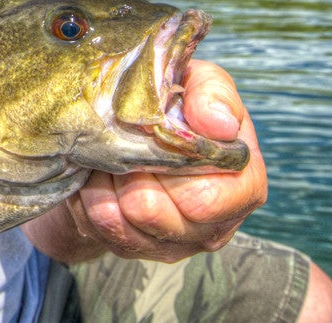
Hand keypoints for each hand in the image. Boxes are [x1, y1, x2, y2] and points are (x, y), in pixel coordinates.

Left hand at [25, 59, 267, 262]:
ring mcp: (172, 244)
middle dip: (129, 169)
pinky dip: (89, 196)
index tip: (154, 133)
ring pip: (118, 222)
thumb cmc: (179, 102)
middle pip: (151, 213)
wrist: (135, 126)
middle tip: (122, 138)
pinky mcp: (135, 249)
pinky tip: (99, 172)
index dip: (170, 168)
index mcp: (243, 185)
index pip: (204, 201)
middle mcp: (212, 226)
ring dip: (104, 181)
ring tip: (109, 153)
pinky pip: (95, 227)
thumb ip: (213, 93)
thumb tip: (218, 124)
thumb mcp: (199, 81)